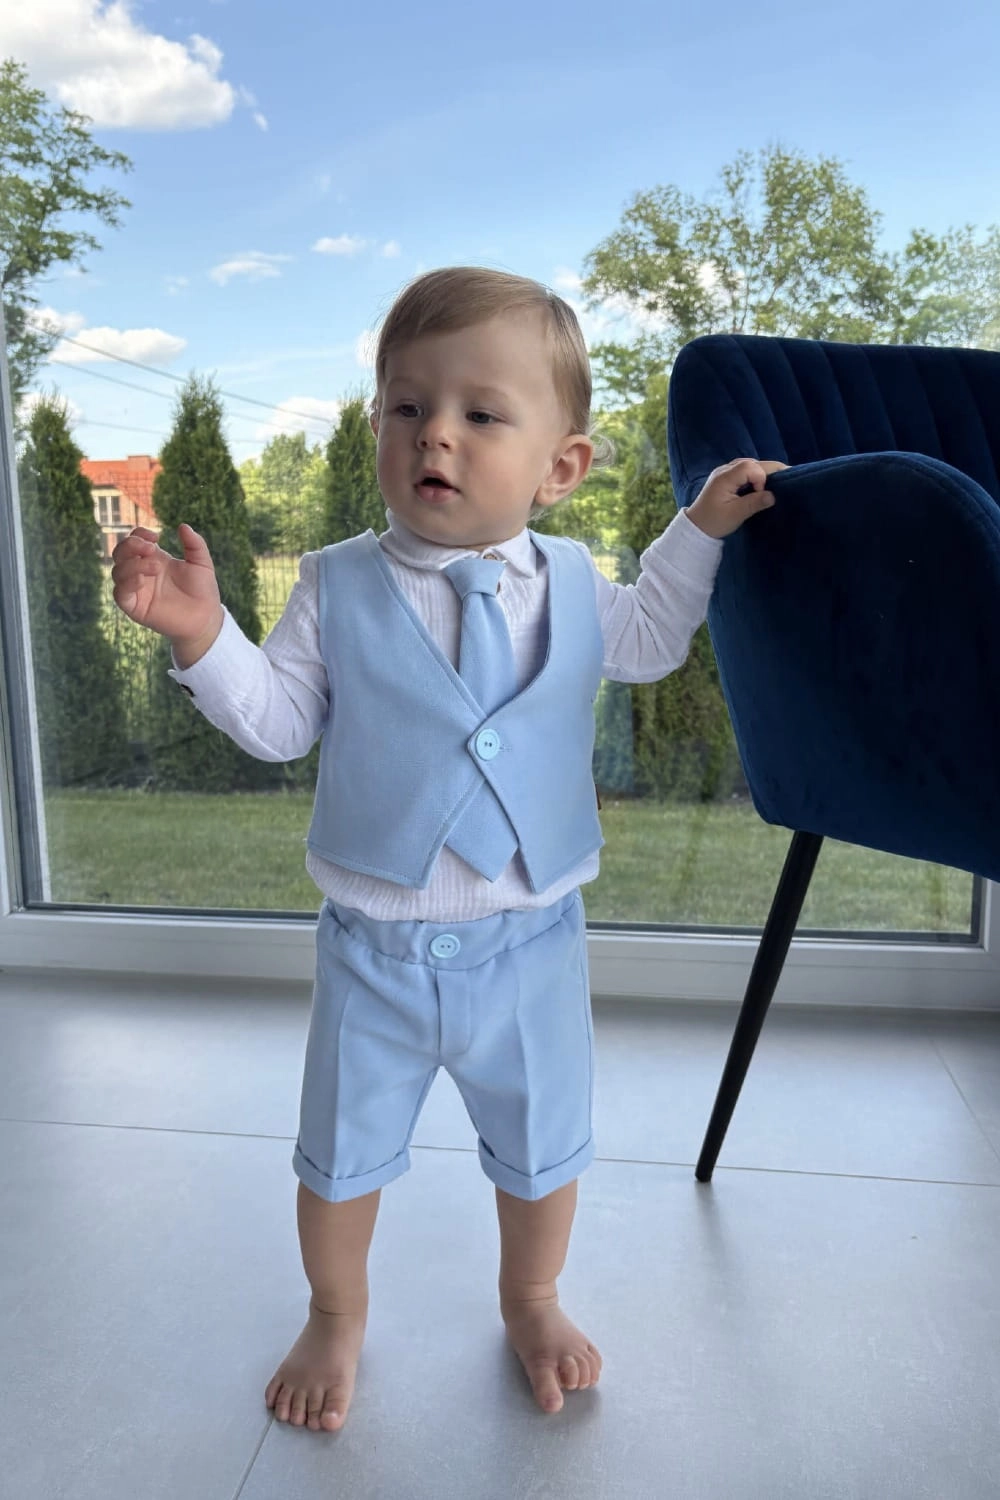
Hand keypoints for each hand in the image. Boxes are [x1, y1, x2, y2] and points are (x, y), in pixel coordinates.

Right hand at [111, 523, 222, 656]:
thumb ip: (194, 544)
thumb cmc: (203, 590)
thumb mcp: (201, 562)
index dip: (139, 534)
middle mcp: (141, 572)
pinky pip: (119, 594)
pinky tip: (142, 580)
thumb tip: (183, 526)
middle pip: (119, 552)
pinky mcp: (135, 607)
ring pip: (117, 571)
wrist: (206, 617)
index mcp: (153, 559)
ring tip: (156, 567)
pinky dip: (127, 583)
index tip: (156, 536)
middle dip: (130, 545)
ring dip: (133, 565)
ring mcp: (137, 590)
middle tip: (151, 548)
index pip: (133, 540)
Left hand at [686, 458, 786, 538]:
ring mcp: (725, 473)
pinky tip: (764, 484)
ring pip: (750, 465)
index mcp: (725, 477)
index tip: (762, 494)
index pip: (750, 467)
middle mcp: (725, 470)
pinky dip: (757, 475)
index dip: (761, 478)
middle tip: (789, 477)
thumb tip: (773, 496)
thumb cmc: (713, 522)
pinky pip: (745, 471)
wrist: (696, 527)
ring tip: (779, 481)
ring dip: (764, 472)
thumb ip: (754, 503)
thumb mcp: (735, 515)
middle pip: (752, 463)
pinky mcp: (727, 479)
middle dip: (770, 470)